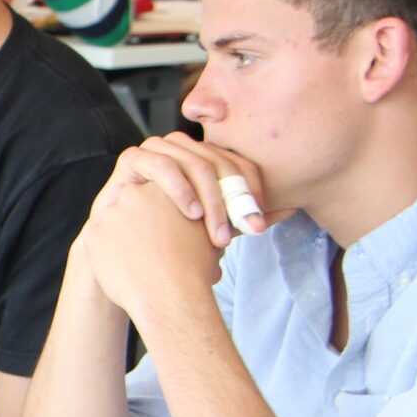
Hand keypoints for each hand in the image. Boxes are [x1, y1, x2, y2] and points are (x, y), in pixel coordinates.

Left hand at [75, 176, 229, 322]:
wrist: (170, 296)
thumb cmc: (194, 268)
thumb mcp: (206, 233)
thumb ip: (198, 217)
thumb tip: (201, 218)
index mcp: (160, 188)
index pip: (154, 196)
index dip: (160, 218)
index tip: (165, 236)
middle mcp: (132, 194)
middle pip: (132, 206)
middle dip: (139, 224)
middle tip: (150, 248)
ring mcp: (109, 214)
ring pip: (114, 224)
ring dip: (123, 239)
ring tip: (140, 261)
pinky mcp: (92, 235)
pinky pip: (99, 243)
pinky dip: (108, 255)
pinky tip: (124, 268)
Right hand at [101, 131, 281, 249]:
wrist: (125, 263)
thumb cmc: (168, 250)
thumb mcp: (212, 234)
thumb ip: (244, 218)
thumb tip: (292, 207)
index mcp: (204, 164)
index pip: (236, 164)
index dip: (251, 189)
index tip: (259, 223)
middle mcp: (183, 153)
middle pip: (216, 159)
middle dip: (233, 196)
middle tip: (244, 230)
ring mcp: (156, 153)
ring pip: (190, 158)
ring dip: (208, 193)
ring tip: (214, 229)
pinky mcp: (130, 161)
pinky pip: (156, 161)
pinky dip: (177, 184)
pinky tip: (189, 212)